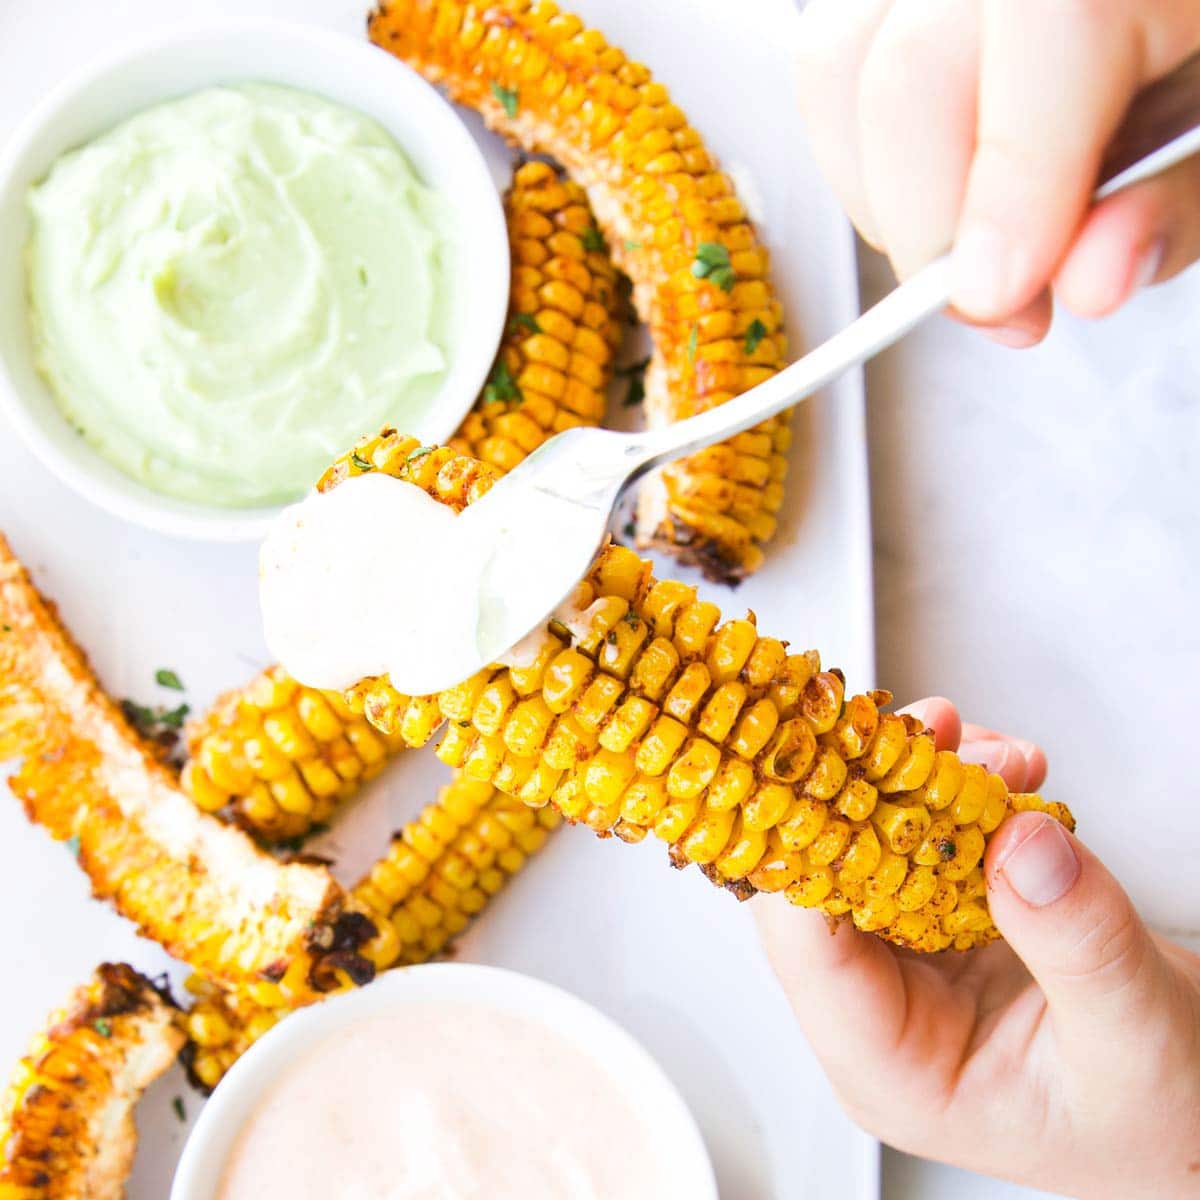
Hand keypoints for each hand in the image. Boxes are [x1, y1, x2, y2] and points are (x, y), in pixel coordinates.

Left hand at [757, 697, 1199, 1198]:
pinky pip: (920, 835)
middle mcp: (874, 1007)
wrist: (1194, 1100)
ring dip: (921, 780)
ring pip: (865, 840)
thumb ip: (1078, 942)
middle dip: (878, 792)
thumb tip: (1016, 838)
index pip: (806, 945)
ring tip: (999, 758)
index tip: (865, 768)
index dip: (819, 847)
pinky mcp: (936, 917)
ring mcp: (901, 958)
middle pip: (823, 874)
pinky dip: (958, 791)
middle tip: (945, 738)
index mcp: (886, 1065)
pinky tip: (1007, 773)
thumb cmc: (1159, 1114)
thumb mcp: (1133, 1034)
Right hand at [795, 1, 1199, 343]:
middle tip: (989, 304)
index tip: (996, 299)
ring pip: (838, 66)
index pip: (1049, 25)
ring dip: (881, 196)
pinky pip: (827, 63)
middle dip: (929, 221)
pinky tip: (922, 192)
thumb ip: (1170, 201)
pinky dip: (856, 153)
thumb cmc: (1188, 57)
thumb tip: (1088, 281)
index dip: (1011, 181)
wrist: (1155, 14)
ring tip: (955, 247)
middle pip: (911, 64)